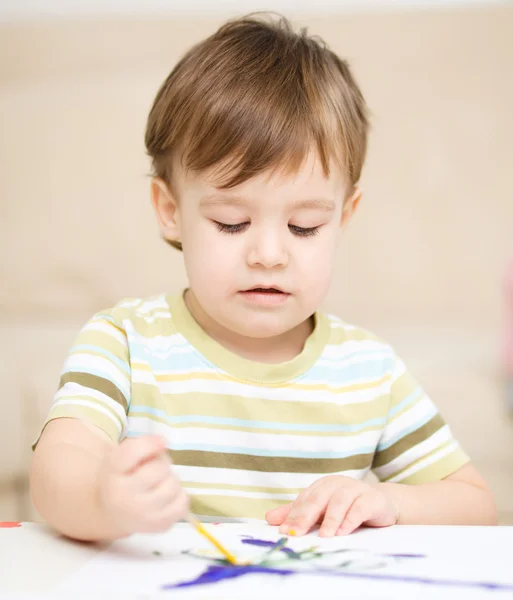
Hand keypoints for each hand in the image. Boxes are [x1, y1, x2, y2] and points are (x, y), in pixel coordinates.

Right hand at [97, 435, 188, 535]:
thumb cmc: (121, 478)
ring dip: (170, 479)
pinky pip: (183, 501)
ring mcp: (143, 515)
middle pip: (160, 468)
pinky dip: (179, 495)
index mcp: (112, 475)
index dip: (150, 444)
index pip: (131, 453)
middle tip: (152, 470)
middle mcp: (124, 498)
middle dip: (161, 464)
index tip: (163, 441)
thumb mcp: (121, 457)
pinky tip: (165, 497)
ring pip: (174, 483)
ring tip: (158, 484)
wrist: (115, 513)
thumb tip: (164, 442)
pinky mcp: (160, 525)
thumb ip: (140, 445)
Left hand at [266, 475, 398, 536]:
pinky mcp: (372, 499)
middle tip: (296, 533)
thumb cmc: (346, 508)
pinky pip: (360, 508)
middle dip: (305, 516)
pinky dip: (351, 519)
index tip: (284, 532)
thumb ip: (297, 513)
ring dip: (330, 519)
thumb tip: (268, 518)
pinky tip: (344, 532)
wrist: (381, 504)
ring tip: (324, 536)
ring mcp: (355, 489)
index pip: (304, 500)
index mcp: (322, 486)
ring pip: (339, 502)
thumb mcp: (321, 511)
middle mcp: (337, 484)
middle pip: (318, 498)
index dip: (293, 515)